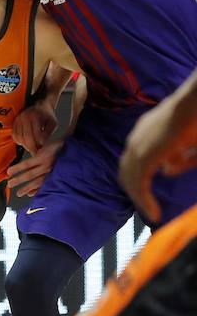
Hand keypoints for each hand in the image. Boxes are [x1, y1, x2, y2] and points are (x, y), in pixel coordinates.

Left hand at [6, 140, 62, 197]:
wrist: (73, 151)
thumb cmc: (58, 146)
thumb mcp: (46, 146)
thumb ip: (37, 153)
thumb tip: (27, 161)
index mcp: (43, 156)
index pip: (27, 164)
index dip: (17, 168)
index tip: (8, 172)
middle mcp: (46, 166)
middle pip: (30, 175)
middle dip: (18, 180)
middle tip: (9, 184)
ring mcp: (52, 173)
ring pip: (37, 182)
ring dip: (26, 188)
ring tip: (18, 193)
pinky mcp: (56, 178)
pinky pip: (46, 186)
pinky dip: (38, 191)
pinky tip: (31, 194)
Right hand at [12, 101, 57, 154]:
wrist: (41, 105)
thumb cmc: (47, 115)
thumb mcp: (53, 124)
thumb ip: (48, 134)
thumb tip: (41, 144)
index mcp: (36, 117)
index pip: (36, 136)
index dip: (38, 145)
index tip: (40, 150)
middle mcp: (25, 117)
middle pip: (26, 137)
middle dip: (31, 147)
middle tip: (35, 152)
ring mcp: (18, 119)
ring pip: (19, 137)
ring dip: (24, 145)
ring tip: (31, 146)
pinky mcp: (14, 121)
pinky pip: (14, 135)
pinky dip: (19, 141)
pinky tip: (25, 142)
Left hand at [119, 98, 196, 223]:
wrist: (195, 102)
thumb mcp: (190, 144)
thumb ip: (179, 159)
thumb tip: (166, 172)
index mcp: (144, 133)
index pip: (133, 161)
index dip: (138, 180)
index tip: (149, 196)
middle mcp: (136, 139)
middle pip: (127, 172)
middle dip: (136, 192)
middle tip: (149, 208)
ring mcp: (137, 146)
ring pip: (131, 180)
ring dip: (140, 199)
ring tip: (152, 213)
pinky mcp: (144, 155)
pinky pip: (139, 183)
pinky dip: (144, 200)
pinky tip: (154, 212)